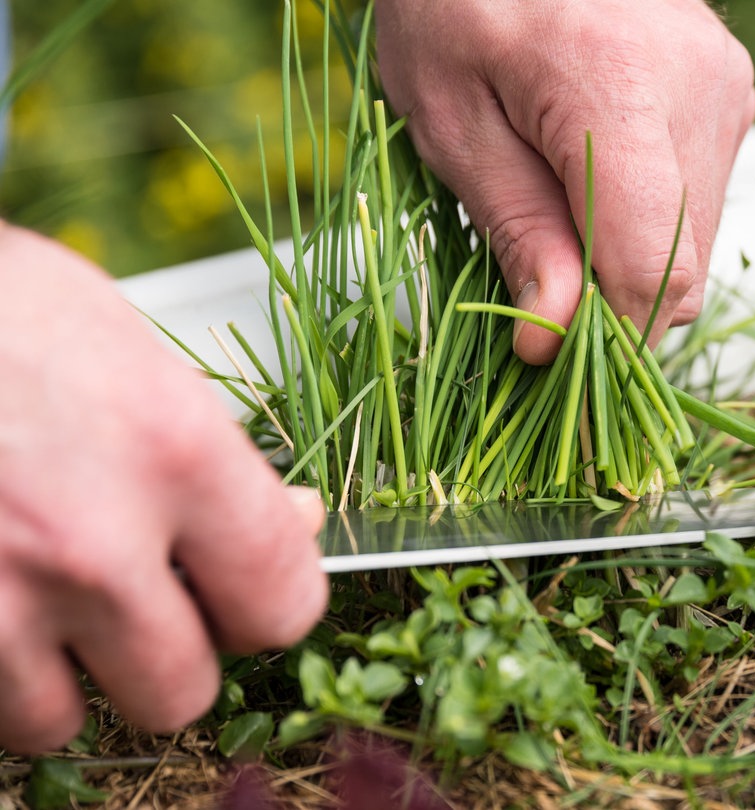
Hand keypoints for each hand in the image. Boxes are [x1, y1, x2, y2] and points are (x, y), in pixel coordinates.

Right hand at [0, 224, 328, 753]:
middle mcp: (90, 541)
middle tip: (140, 600)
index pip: (284, 600)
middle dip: (166, 655)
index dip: (269, 603)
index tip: (248, 590)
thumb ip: (216, 455)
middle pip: (182, 691)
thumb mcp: (132, 351)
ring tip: (40, 596)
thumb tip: (293, 522)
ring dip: (59, 677)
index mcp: (171, 451)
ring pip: (60, 721)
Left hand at [375, 0, 754, 362]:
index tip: (545, 348)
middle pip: (682, 268)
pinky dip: (649, 213)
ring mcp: (727, 86)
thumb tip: (554, 341)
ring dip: (628, 254)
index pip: (654, 268)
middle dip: (609, 297)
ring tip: (558, 192)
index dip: (605, 334)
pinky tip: (592, 166)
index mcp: (618, 86)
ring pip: (697, 241)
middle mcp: (700, 87)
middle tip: (533, 265)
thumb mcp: (449, 118)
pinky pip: (701, 196)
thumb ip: (515, 229)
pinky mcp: (733, 89)